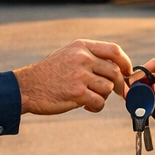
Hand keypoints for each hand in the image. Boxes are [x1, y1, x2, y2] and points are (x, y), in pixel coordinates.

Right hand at [15, 39, 130, 114]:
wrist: (27, 87)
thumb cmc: (48, 73)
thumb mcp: (68, 55)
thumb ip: (89, 57)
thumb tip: (116, 68)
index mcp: (81, 47)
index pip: (114, 50)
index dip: (125, 62)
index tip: (127, 72)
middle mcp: (82, 58)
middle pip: (114, 71)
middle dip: (120, 85)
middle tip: (118, 92)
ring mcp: (80, 76)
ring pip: (108, 88)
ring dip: (103, 96)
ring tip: (91, 99)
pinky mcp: (77, 93)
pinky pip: (99, 102)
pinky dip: (96, 107)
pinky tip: (86, 107)